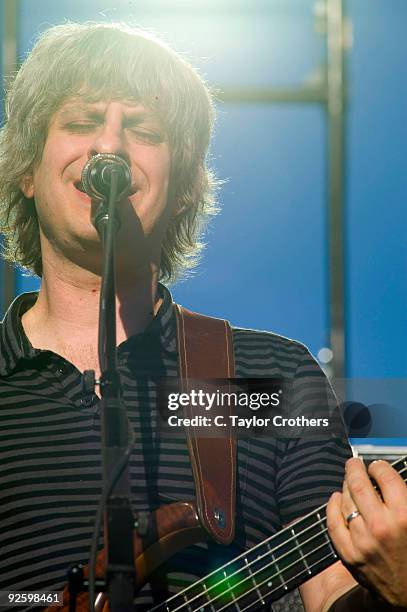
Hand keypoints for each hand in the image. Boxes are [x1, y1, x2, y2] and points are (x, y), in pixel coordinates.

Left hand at [326, 457, 406, 606]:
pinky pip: (333, 522)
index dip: (379, 466)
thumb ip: (401, 498)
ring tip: (349, 482)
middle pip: (358, 483)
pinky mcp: (349, 554)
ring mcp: (362, 541)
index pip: (385, 476)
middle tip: (354, 463)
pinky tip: (336, 498)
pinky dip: (332, 506)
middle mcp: (381, 526)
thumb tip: (384, 476)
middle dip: (354, 468)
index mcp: (404, 515)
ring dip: (345, 486)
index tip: (376, 466)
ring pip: (345, 500)